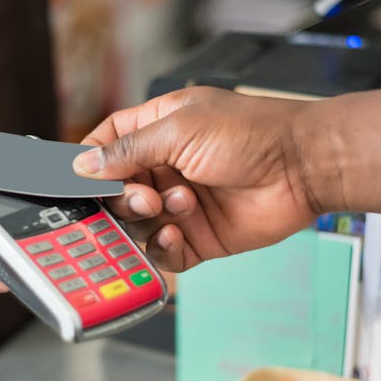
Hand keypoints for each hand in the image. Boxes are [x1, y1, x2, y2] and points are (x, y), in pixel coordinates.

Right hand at [74, 86, 321, 271]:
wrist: (304, 166)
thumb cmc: (252, 133)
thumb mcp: (180, 129)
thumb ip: (128, 150)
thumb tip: (83, 165)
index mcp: (159, 129)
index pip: (108, 144)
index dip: (90, 161)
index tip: (77, 179)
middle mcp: (166, 167)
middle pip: (116, 190)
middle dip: (123, 197)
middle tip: (145, 197)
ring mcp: (181, 204)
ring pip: (137, 224)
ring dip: (148, 218)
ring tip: (176, 206)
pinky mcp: (199, 237)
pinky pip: (163, 251)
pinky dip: (161, 247)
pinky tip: (176, 233)